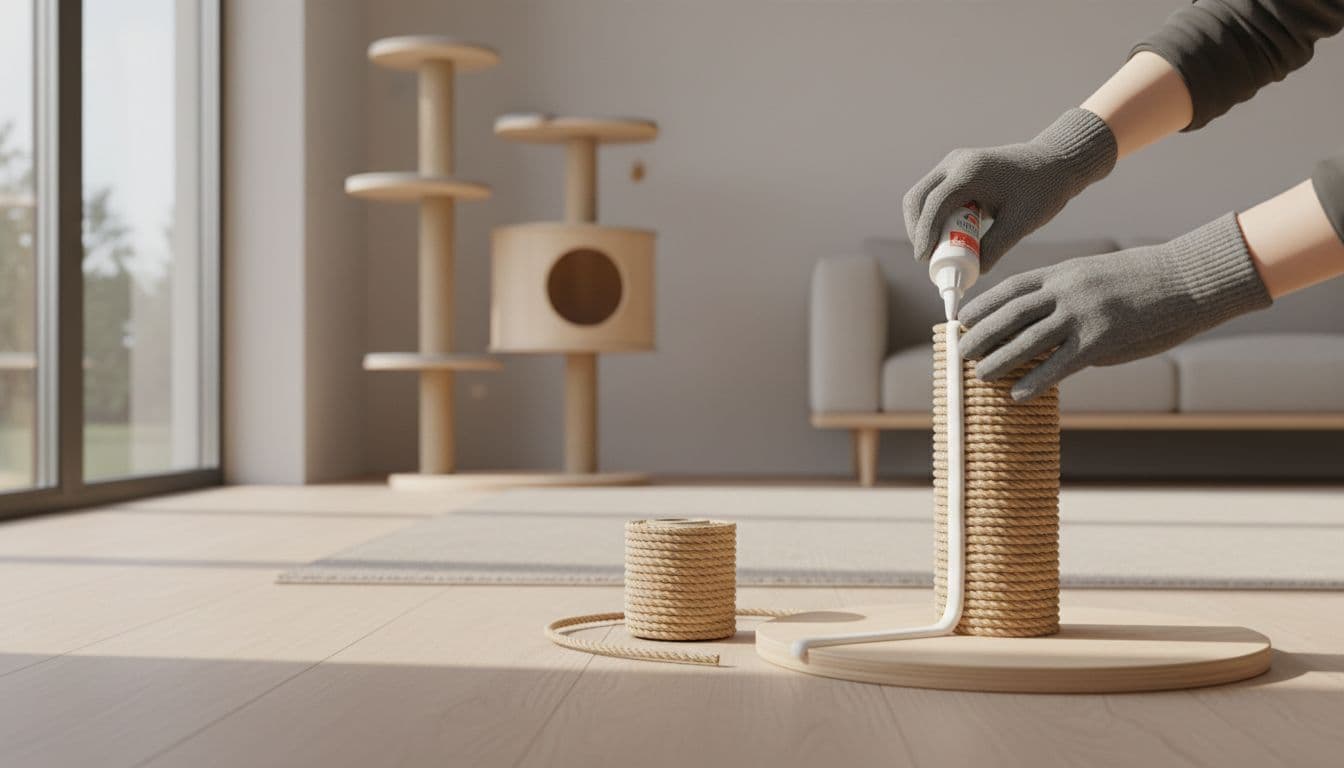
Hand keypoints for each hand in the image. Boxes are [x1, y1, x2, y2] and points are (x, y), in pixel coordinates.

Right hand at [902, 108, 1116, 271]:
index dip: (924, 234)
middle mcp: (955, 163)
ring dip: (923, 224)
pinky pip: (932, 195)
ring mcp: (952, 164)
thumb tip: (972, 273)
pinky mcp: (955, 171)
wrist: (1054, 162)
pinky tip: (947, 235)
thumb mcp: (1020, 224)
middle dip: (917, 231)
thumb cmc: (1042, 190)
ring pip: (920, 197)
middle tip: (928, 258)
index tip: (924, 260)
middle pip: (917, 198)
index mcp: (971, 171)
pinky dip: (932, 217)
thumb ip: (995, 248)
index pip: (934, 203)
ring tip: (938, 250)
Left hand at [960, 214, 1272, 400]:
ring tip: (979, 375)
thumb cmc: (1145, 279)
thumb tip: (1046, 333)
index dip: (983, 304)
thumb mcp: (1097, 276)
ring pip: (1028, 341)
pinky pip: (1061, 365)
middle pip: (1011, 315)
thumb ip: (1068, 300)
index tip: (962, 318)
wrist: (1190, 277)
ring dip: (1000, 360)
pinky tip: (1018, 395)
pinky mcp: (1104, 339)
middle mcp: (1067, 290)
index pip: (1011, 288)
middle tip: (958, 352)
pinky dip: (1036, 381)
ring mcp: (1084, 314)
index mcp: (1063, 272)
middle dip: (980, 334)